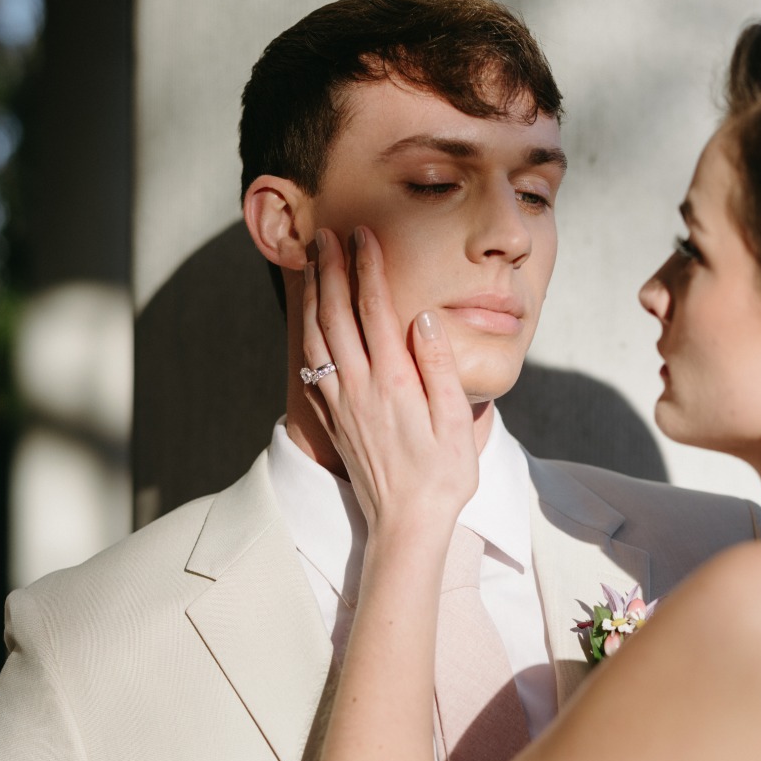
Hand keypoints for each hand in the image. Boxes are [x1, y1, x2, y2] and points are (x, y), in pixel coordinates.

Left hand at [301, 226, 477, 538]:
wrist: (406, 525)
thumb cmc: (443, 477)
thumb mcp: (455, 422)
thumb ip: (439, 367)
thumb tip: (422, 319)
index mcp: (394, 383)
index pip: (375, 310)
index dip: (367, 268)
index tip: (364, 234)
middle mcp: (360, 389)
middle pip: (336, 315)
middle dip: (330, 270)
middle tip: (326, 234)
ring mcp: (341, 405)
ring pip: (316, 338)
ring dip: (311, 297)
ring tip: (310, 266)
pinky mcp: (333, 421)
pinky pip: (310, 368)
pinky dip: (305, 336)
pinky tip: (306, 323)